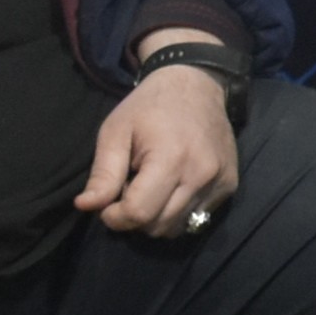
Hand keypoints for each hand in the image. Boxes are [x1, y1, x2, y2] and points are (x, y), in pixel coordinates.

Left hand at [76, 63, 241, 234]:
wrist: (196, 85)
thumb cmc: (149, 107)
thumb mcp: (115, 132)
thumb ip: (103, 173)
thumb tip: (86, 206)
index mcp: (171, 158)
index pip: (139, 213)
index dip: (114, 217)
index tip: (107, 205)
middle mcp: (201, 174)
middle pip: (157, 226)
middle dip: (134, 218)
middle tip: (128, 190)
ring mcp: (220, 182)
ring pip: (177, 228)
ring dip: (156, 218)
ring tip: (151, 188)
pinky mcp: (230, 186)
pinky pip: (197, 218)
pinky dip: (177, 212)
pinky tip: (172, 187)